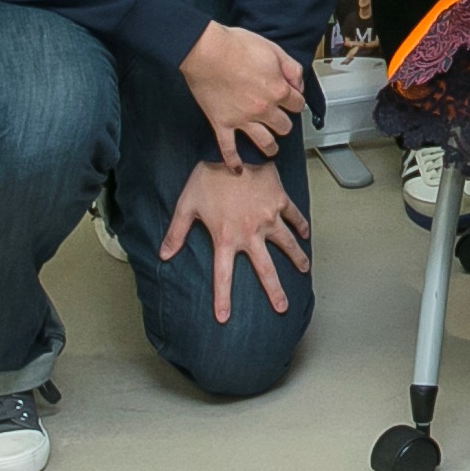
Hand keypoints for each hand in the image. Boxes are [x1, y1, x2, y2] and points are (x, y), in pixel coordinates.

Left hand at [162, 159, 311, 324]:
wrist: (233, 152)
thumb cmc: (207, 178)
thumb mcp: (186, 205)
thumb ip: (176, 232)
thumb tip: (163, 256)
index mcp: (226, 238)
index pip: (223, 275)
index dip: (223, 298)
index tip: (225, 318)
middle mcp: (250, 233)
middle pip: (265, 268)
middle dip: (274, 290)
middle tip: (282, 308)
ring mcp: (268, 218)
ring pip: (286, 244)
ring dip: (296, 258)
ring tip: (304, 270)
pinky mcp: (280, 201)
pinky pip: (294, 216)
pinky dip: (301, 225)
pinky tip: (306, 234)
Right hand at [177, 20, 306, 171]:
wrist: (207, 52)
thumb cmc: (238, 46)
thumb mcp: (274, 50)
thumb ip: (292, 69)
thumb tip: (299, 84)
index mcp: (278, 90)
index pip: (298, 104)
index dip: (296, 101)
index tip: (293, 101)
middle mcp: (264, 109)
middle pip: (284, 126)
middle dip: (285, 123)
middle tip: (281, 121)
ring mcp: (242, 119)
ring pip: (264, 141)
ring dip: (270, 146)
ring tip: (272, 148)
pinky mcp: (221, 124)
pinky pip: (228, 148)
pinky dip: (233, 160)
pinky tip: (237, 169)